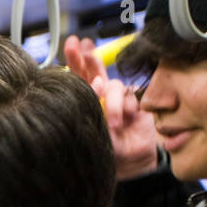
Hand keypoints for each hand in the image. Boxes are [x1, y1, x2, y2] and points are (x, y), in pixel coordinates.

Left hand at [63, 35, 158, 180]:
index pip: (75, 81)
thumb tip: (95, 83)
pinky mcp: (133, 101)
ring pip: (112, 85)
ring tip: (115, 123)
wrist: (135, 161)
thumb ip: (93, 107)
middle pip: (91, 71)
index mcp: (83, 104)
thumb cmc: (110, 152)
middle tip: (81, 45)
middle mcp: (98, 98)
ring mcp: (116, 99)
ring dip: (112, 102)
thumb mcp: (94, 132)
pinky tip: (128, 120)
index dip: (73, 62)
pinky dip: (128, 107)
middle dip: (86, 58)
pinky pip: (129, 95)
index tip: (71, 45)